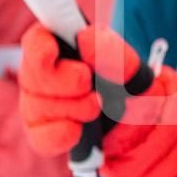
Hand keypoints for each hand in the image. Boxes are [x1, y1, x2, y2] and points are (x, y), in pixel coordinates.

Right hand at [18, 23, 138, 155]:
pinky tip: (77, 130)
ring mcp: (39, 106)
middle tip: (89, 83)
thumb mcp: (130, 68)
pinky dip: (61, 134)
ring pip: (39, 107)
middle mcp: (41, 75)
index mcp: (59, 48)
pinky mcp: (44, 135)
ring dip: (75, 108)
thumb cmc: (128, 87)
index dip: (40, 45)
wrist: (141, 126)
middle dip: (67, 81)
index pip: (36, 41)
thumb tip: (84, 39)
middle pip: (35, 76)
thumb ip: (109, 50)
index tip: (53, 51)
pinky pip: (41, 137)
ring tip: (98, 105)